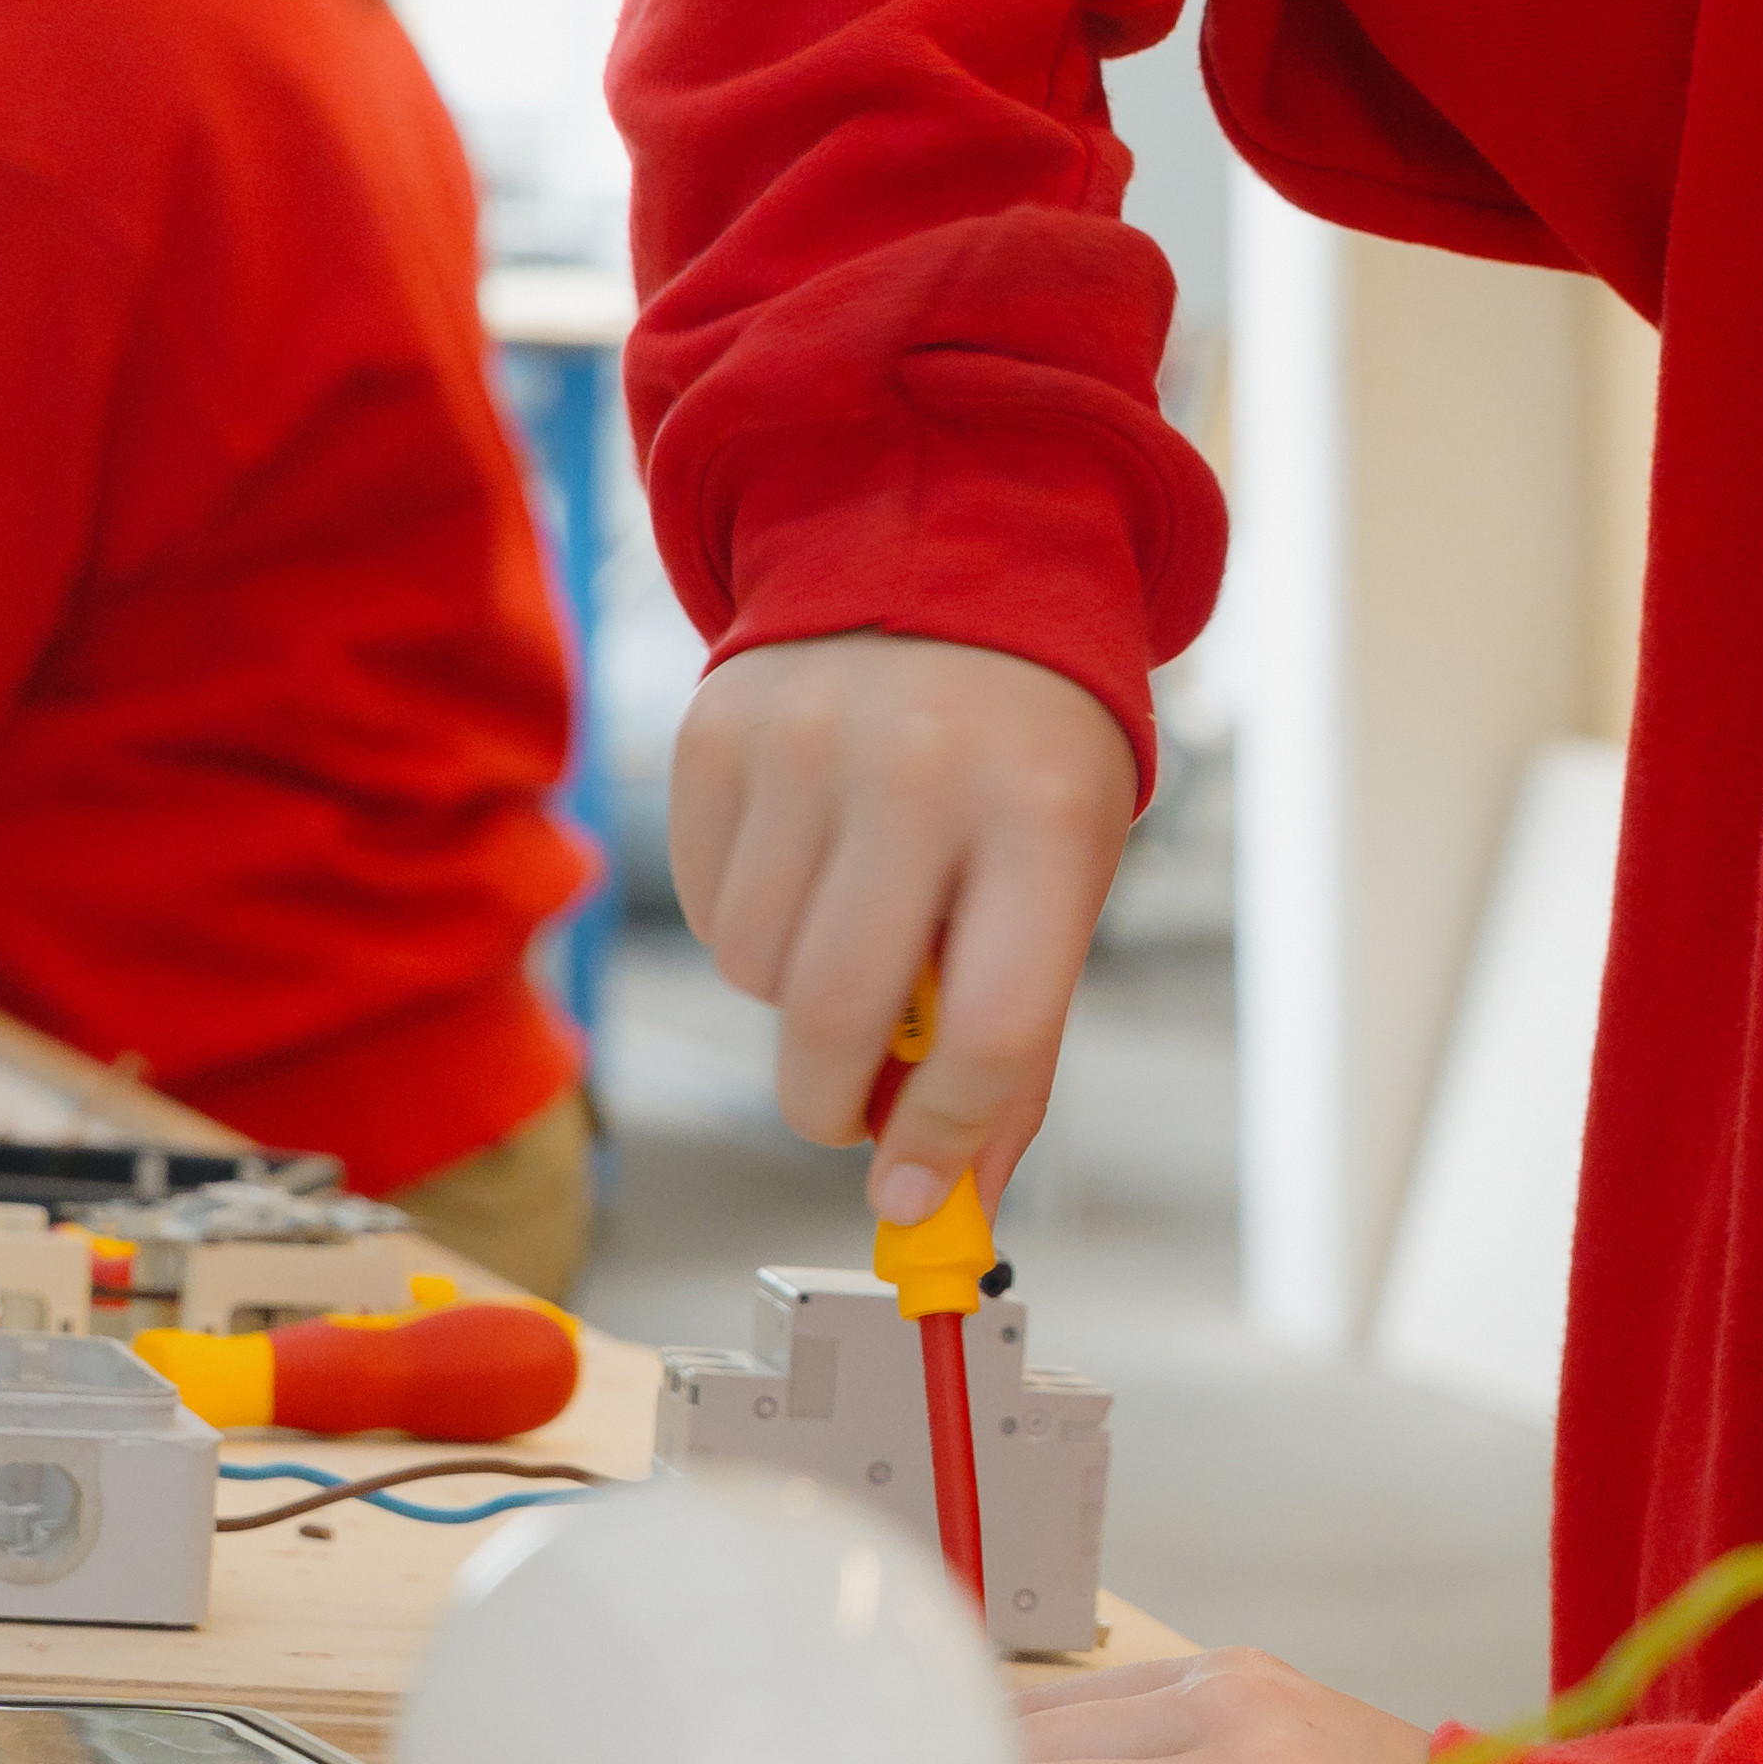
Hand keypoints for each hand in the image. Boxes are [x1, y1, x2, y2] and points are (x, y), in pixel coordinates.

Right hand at [666, 633, 1137, 1225]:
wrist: (950, 556)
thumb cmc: (1023, 759)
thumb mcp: (1064, 879)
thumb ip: (1015, 1049)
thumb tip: (944, 1206)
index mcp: (1041, 816)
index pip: (989, 1030)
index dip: (945, 1138)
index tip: (912, 1194)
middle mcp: (919, 770)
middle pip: (841, 1017)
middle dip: (835, 1103)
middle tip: (848, 1108)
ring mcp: (804, 742)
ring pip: (753, 973)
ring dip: (791, 996)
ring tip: (849, 925)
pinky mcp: (716, 731)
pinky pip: (699, 908)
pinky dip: (745, 922)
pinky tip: (803, 860)